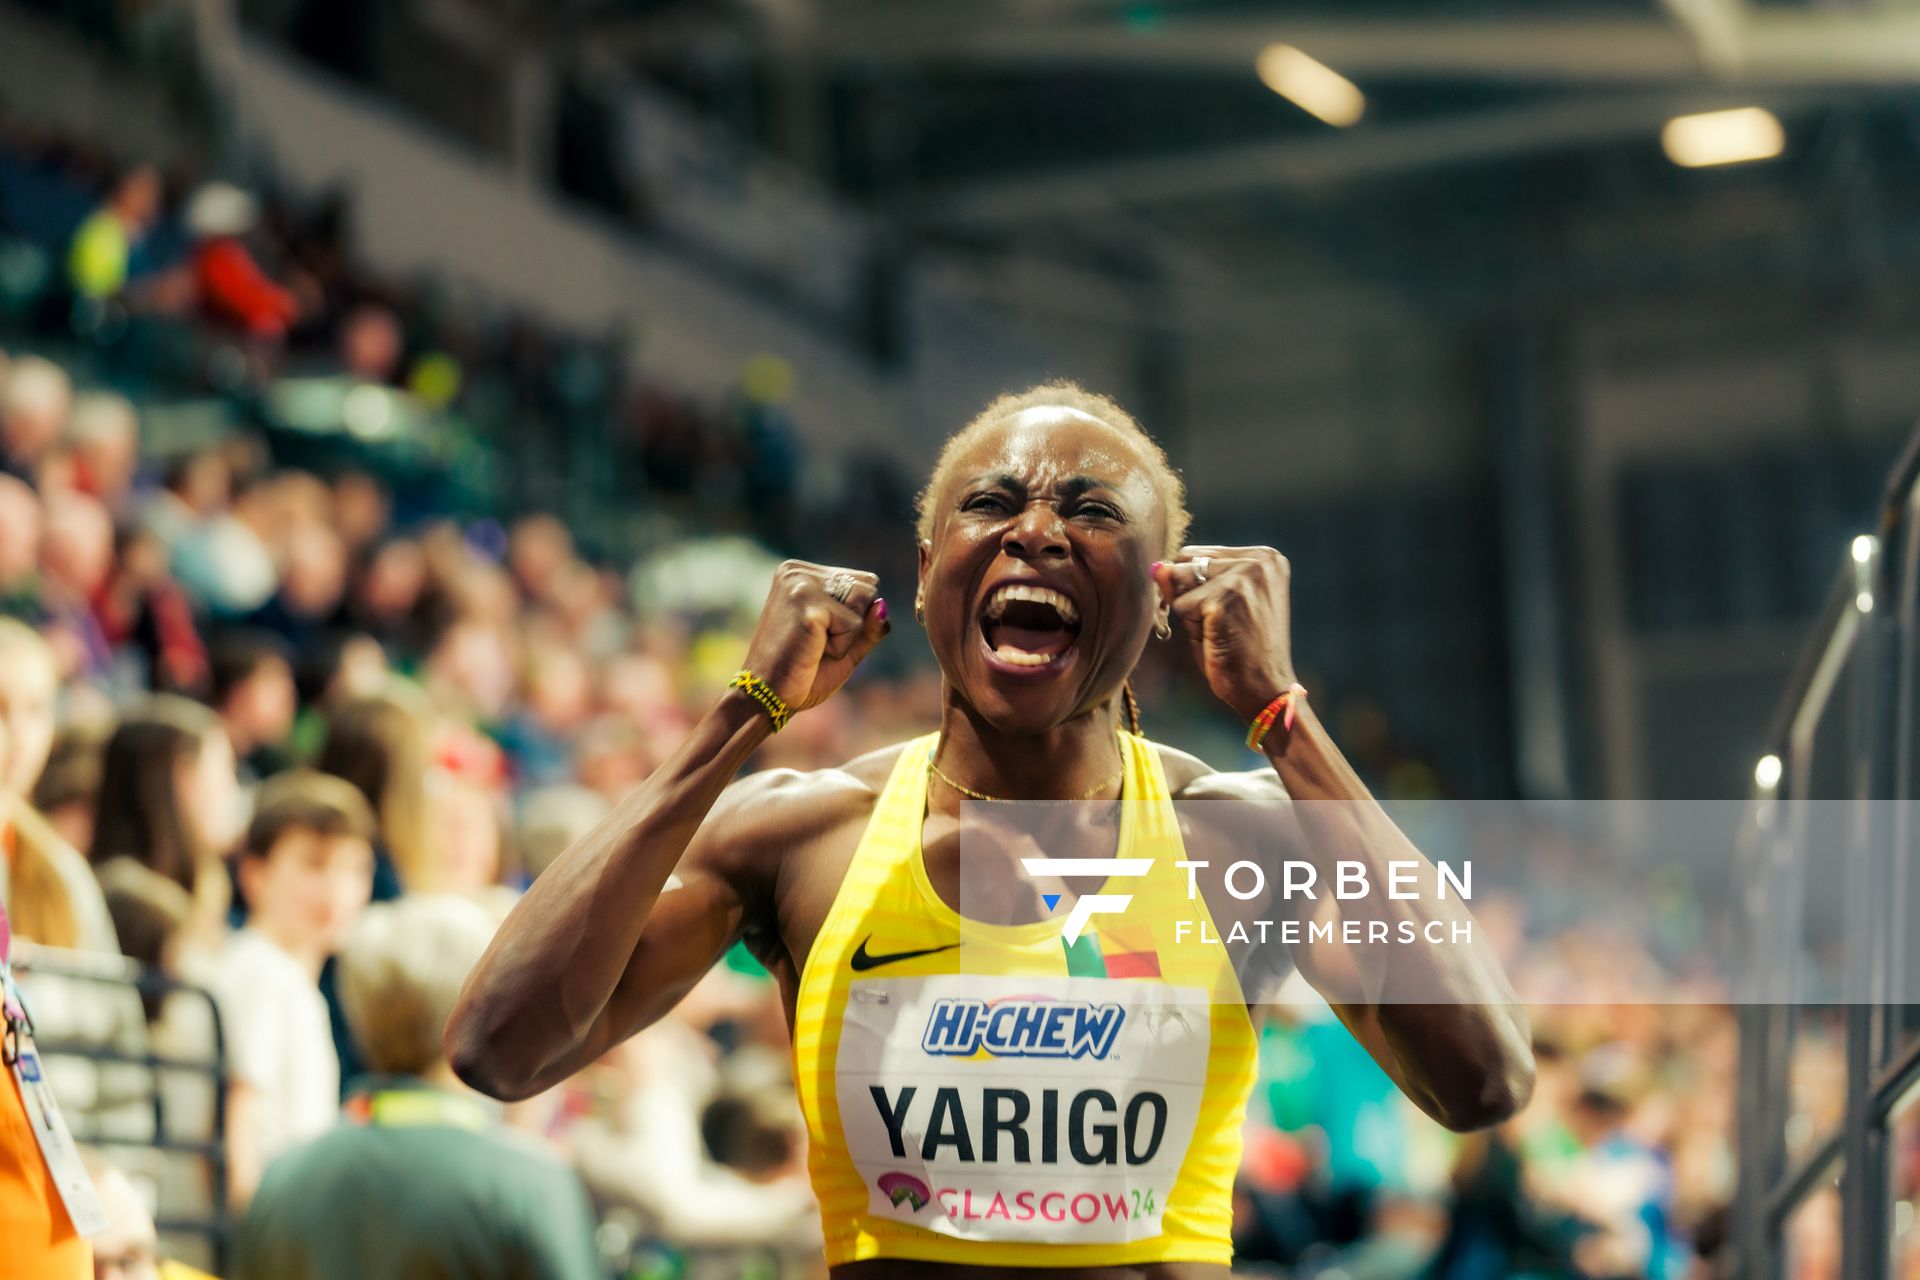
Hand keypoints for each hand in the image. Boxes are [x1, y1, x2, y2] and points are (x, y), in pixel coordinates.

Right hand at [741, 561, 889, 713]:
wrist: (767, 698)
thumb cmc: (803, 673)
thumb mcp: (846, 646)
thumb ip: (869, 625)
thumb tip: (883, 605)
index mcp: (800, 573)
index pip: (862, 582)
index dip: (855, 617)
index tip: (819, 635)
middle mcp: (797, 571)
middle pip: (867, 587)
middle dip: (854, 624)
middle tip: (817, 644)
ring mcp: (800, 584)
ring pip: (864, 601)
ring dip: (848, 635)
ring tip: (815, 647)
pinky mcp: (807, 605)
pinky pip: (854, 624)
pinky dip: (842, 647)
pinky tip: (812, 653)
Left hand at [1154, 545, 1295, 723]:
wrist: (1266, 689)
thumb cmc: (1242, 649)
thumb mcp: (1216, 604)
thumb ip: (1188, 580)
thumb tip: (1158, 568)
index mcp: (1266, 556)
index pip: (1199, 554)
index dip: (1195, 586)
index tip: (1227, 613)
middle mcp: (1260, 559)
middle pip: (1187, 562)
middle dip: (1191, 596)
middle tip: (1223, 625)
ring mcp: (1244, 575)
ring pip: (1180, 582)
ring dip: (1191, 612)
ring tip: (1221, 631)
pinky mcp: (1225, 597)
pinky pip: (1180, 606)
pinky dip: (1192, 628)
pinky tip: (1219, 639)